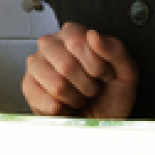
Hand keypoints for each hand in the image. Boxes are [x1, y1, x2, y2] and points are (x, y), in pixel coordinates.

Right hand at [22, 22, 138, 118]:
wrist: (102, 120)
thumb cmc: (112, 95)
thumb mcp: (126, 71)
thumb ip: (114, 49)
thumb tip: (93, 35)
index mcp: (73, 33)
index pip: (78, 42)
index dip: (97, 66)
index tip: (104, 75)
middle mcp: (50, 44)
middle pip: (66, 65)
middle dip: (86, 85)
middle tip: (92, 88)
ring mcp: (36, 64)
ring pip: (57, 85)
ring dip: (75, 98)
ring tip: (79, 96)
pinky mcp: (28, 86)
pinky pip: (48, 102)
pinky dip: (64, 110)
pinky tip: (66, 104)